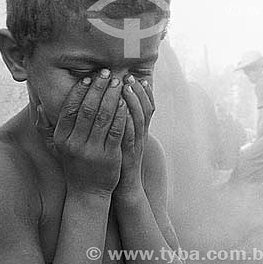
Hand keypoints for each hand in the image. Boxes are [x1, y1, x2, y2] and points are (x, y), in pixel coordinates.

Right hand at [36, 69, 125, 194]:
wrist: (88, 192)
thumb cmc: (75, 165)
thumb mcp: (58, 147)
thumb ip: (47, 127)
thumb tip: (39, 106)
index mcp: (62, 138)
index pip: (70, 108)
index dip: (80, 91)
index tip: (88, 77)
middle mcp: (75, 143)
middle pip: (88, 109)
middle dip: (98, 88)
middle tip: (107, 74)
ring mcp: (93, 150)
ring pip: (103, 117)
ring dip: (112, 97)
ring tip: (119, 83)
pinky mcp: (110, 156)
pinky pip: (116, 130)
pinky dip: (121, 114)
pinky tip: (125, 102)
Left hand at [114, 76, 154, 197]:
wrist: (124, 186)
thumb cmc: (119, 160)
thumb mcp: (122, 139)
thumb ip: (121, 122)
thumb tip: (115, 103)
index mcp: (139, 130)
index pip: (147, 106)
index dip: (144, 92)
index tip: (137, 77)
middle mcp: (141, 135)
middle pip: (144, 109)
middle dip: (137, 91)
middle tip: (129, 77)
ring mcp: (136, 144)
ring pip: (139, 119)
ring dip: (133, 102)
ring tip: (126, 87)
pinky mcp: (128, 153)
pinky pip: (129, 135)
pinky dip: (126, 122)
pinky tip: (121, 110)